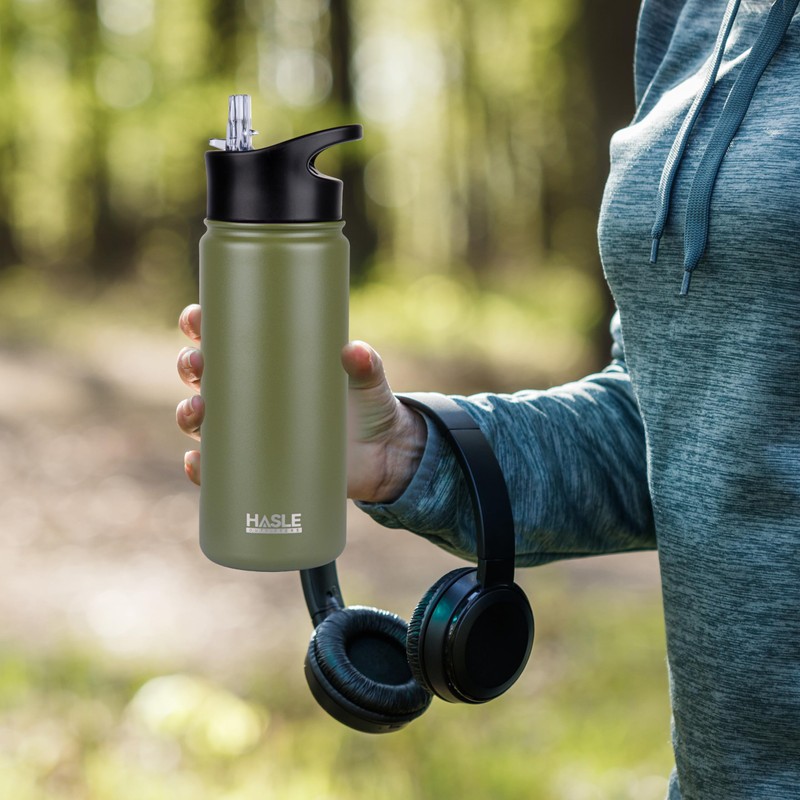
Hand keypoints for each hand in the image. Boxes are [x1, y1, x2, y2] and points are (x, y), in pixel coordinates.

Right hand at [176, 304, 426, 501]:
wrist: (380, 458)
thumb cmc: (367, 407)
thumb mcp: (369, 383)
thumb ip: (365, 365)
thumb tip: (354, 351)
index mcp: (270, 364)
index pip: (225, 338)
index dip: (201, 325)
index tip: (195, 317)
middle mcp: (251, 396)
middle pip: (203, 376)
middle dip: (190, 366)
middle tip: (198, 364)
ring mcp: (251, 433)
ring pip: (202, 421)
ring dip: (188, 413)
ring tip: (198, 411)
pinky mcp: (257, 468)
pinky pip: (217, 470)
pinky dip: (201, 468)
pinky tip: (197, 462)